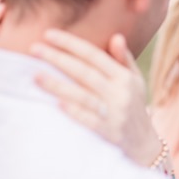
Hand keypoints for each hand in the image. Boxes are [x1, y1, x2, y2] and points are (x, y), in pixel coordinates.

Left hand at [30, 29, 160, 165]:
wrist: (144, 143)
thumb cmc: (134, 106)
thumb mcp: (135, 81)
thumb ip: (124, 59)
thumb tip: (116, 36)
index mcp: (125, 78)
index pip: (94, 56)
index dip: (71, 44)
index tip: (49, 34)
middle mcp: (120, 93)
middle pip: (85, 73)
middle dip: (59, 59)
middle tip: (34, 49)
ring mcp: (114, 114)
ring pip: (83, 96)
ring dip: (58, 85)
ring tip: (36, 74)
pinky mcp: (108, 132)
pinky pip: (89, 120)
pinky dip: (74, 112)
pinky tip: (56, 103)